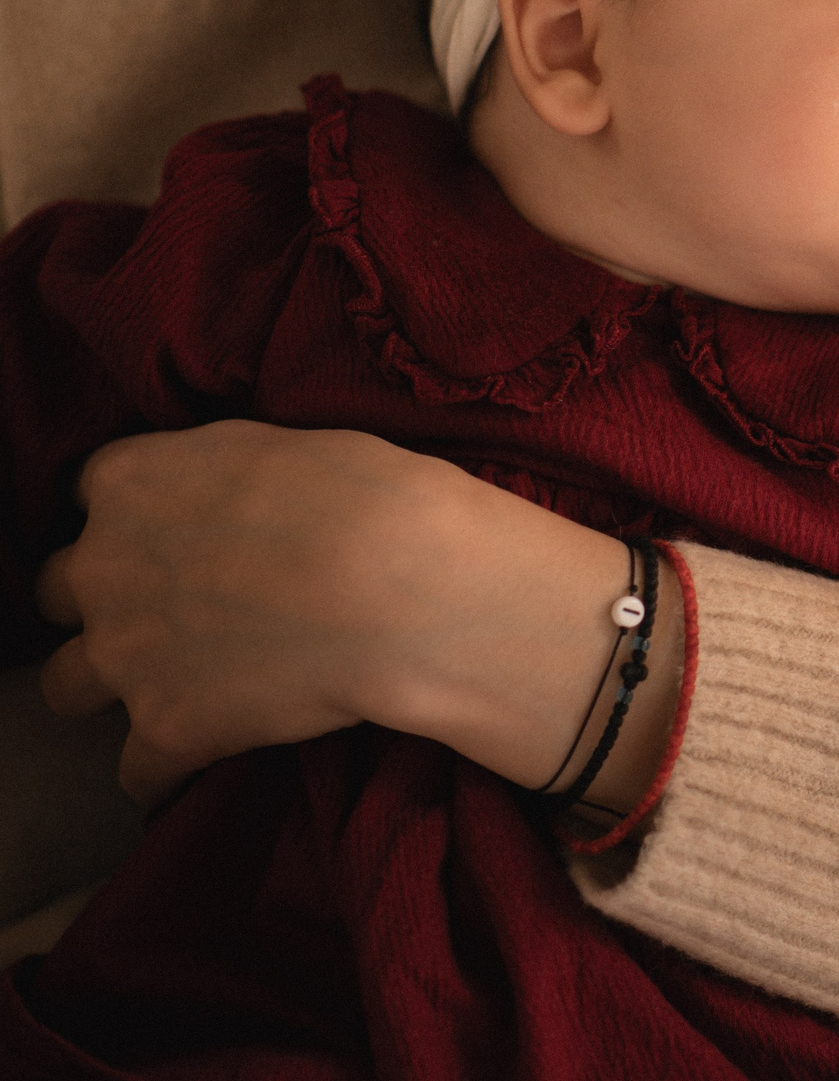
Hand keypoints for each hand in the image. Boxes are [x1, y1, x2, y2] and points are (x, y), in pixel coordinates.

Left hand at [35, 421, 677, 810]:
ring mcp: (125, 653)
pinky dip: (165, 767)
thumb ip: (227, 474)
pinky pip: (136, 769)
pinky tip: (202, 759)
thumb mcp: (287, 447)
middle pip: (58, 589)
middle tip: (174, 604)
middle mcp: (103, 565)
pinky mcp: (166, 728)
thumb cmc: (368, 498)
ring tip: (169, 687)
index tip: (182, 526)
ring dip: (110, 685)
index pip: (95, 489)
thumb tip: (238, 497)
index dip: (140, 513)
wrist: (402, 589)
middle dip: (106, 598)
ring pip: (64, 685)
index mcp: (133, 481)